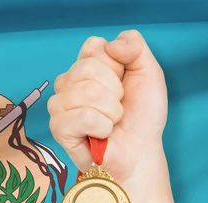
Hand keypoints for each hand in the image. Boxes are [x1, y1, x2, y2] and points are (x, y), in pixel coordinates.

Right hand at [48, 30, 167, 192]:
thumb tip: (110, 45)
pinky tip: (101, 135)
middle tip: (118, 108)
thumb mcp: (149, 73)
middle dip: (114, 91)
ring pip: (86, 93)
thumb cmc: (142, 116)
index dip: (115, 65)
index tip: (123, 82)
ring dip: (111, 112)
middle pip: (86, 69)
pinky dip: (101, 127)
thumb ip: (134, 47)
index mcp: (86, 66)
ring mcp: (59, 105)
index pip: (92, 47)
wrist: (140, 152)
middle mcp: (68, 83)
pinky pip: (82, 117)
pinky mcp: (58, 128)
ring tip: (111, 123)